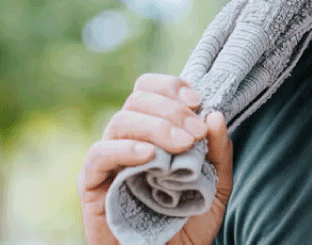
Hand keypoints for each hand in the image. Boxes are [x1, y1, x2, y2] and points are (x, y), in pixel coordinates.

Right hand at [78, 74, 234, 244]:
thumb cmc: (187, 225)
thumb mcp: (216, 188)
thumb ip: (219, 153)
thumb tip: (216, 115)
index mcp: (153, 132)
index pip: (150, 90)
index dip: (172, 87)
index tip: (198, 102)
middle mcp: (128, 140)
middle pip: (137, 99)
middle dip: (171, 109)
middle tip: (196, 133)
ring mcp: (109, 160)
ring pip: (121, 121)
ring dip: (156, 126)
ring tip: (183, 145)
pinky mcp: (91, 184)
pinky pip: (99, 154)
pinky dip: (124, 148)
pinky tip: (149, 156)